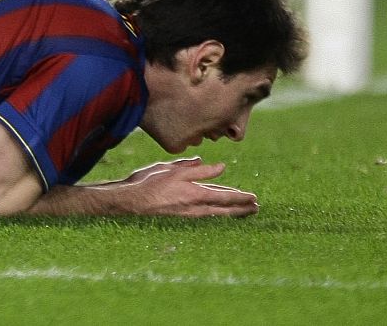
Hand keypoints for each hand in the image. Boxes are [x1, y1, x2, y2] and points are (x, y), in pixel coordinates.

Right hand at [111, 157, 257, 216]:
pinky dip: (217, 215)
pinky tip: (219, 215)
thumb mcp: (174, 170)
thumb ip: (198, 169)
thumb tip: (221, 168)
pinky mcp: (181, 218)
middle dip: (241, 208)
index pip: (224, 196)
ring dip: (232, 213)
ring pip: (216, 214)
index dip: (240, 197)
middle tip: (256, 208)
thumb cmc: (149, 183)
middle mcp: (195, 208)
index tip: (253, 198)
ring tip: (245, 213)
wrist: (130, 202)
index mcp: (195, 193)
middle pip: (224, 209)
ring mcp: (188, 215)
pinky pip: (205, 217)